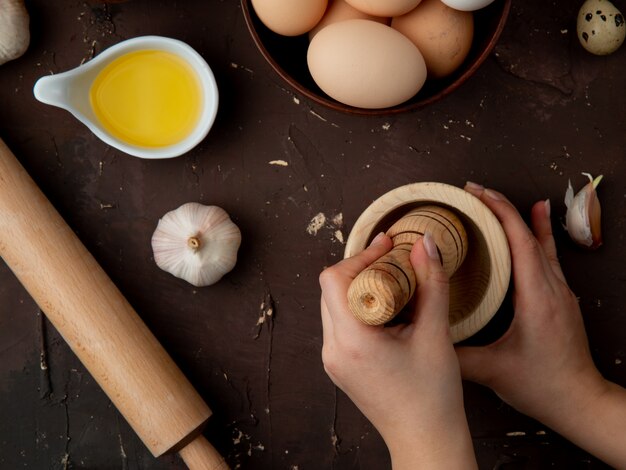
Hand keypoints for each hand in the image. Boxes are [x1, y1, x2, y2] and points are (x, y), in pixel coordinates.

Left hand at [320, 232, 476, 468]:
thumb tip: (425, 244)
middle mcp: (332, 349)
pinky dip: (359, 307)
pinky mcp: (339, 366)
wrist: (426, 442)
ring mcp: (332, 360)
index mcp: (351, 341)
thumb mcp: (436, 334)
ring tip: (393, 283)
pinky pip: (340, 324)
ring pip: (334, 305)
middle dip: (361, 268)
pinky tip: (388, 309)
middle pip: (331, 289)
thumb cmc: (432, 397)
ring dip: (360, 287)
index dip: (360, 255)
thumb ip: (432, 283)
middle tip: (393, 260)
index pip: (335, 279)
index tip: (388, 245)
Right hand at [457, 183, 625, 467]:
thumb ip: (456, 356)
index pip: (520, 241)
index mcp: (537, 298)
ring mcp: (561, 294)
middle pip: (530, 235)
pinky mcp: (561, 301)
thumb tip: (424, 338)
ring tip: (501, 199)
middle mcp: (552, 289)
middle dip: (501, 208)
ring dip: (520, 219)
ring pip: (542, 244)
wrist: (581, 401)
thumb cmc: (543, 386)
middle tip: (475, 192)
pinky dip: (539, 236)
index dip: (498, 212)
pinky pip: (549, 258)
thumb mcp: (493, 372)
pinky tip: (539, 225)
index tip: (477, 194)